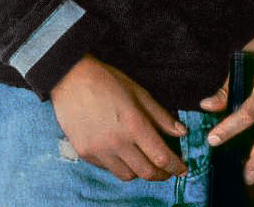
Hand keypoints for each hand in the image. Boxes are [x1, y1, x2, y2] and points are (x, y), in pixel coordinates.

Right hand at [50, 53, 188, 181]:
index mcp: (133, 124)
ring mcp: (99, 150)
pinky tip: (122, 153)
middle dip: (161, 174)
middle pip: (146, 172)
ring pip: (127, 175)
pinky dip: (119, 165)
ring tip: (144, 160)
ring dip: (140, 171)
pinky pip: (108, 168)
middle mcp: (116, 142)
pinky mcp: (85, 153)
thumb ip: (160, 115)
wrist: (70, 78)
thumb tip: (181, 132)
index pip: (161, 156)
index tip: (183, 168)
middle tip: (167, 169)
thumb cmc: (107, 80)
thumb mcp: (138, 92)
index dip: (176, 166)